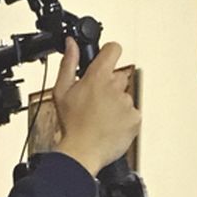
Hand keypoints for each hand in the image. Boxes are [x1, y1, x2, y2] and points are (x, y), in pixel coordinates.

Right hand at [51, 38, 140, 176]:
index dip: (110, 52)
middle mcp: (115, 87)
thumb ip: (68, 63)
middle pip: (119, 77)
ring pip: (124, 97)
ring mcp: (127, 103)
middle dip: (109, 86)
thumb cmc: (72, 125)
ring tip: (101, 118)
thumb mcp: (61, 91)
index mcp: (98, 77)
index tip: (106, 58)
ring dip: (116, 105)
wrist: (82, 152)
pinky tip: (110, 126)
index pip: (113, 50)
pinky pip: (132, 114)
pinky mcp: (135, 118)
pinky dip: (123, 119)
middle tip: (96, 101)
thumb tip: (71, 44)